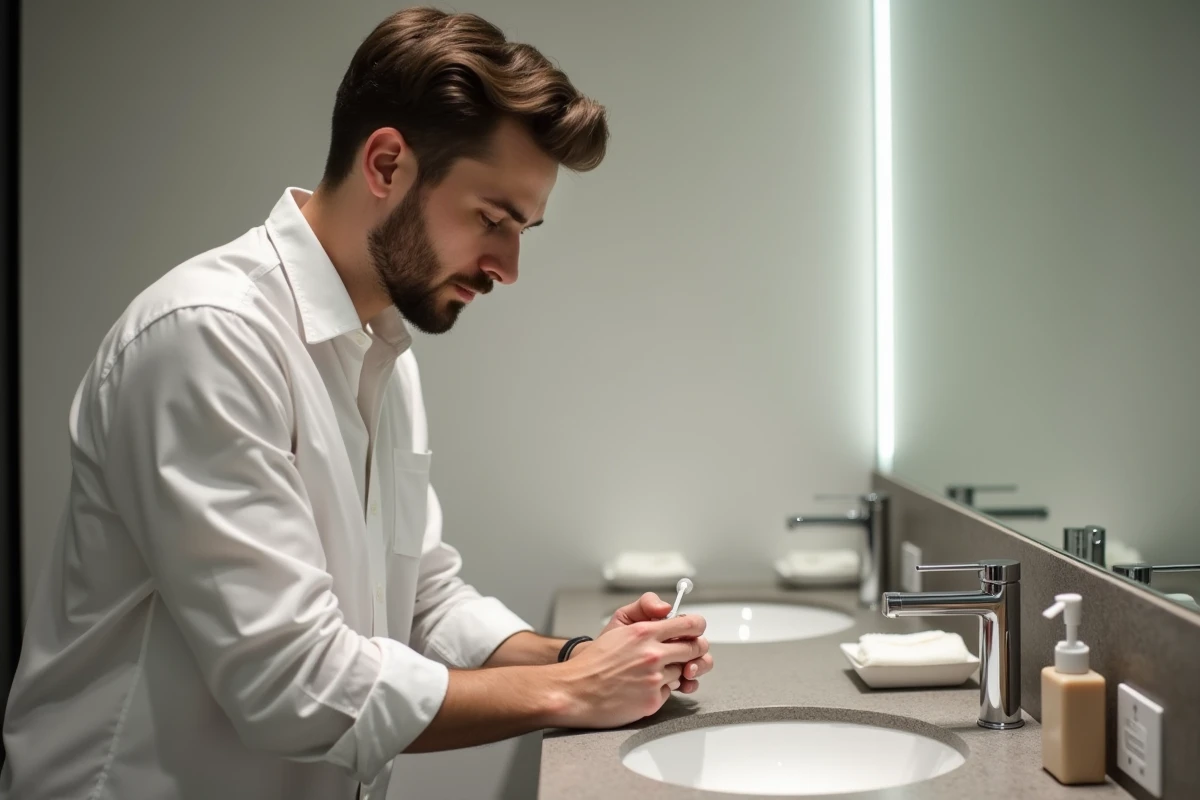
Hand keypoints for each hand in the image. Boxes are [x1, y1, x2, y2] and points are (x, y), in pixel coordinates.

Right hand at [594, 592, 712, 693]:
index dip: (698, 627)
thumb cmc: (595, 659)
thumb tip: (667, 609)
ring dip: (675, 671)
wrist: (575, 690)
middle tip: (685, 651)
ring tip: (654, 670)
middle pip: (696, 649)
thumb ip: (645, 608)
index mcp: (644, 632)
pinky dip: (661, 689)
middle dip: (695, 649)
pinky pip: (671, 691)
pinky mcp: (652, 701)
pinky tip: (644, 686)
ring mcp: (654, 679)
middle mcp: (652, 654)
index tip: (696, 629)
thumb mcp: (618, 623)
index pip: (690, 624)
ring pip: (684, 671)